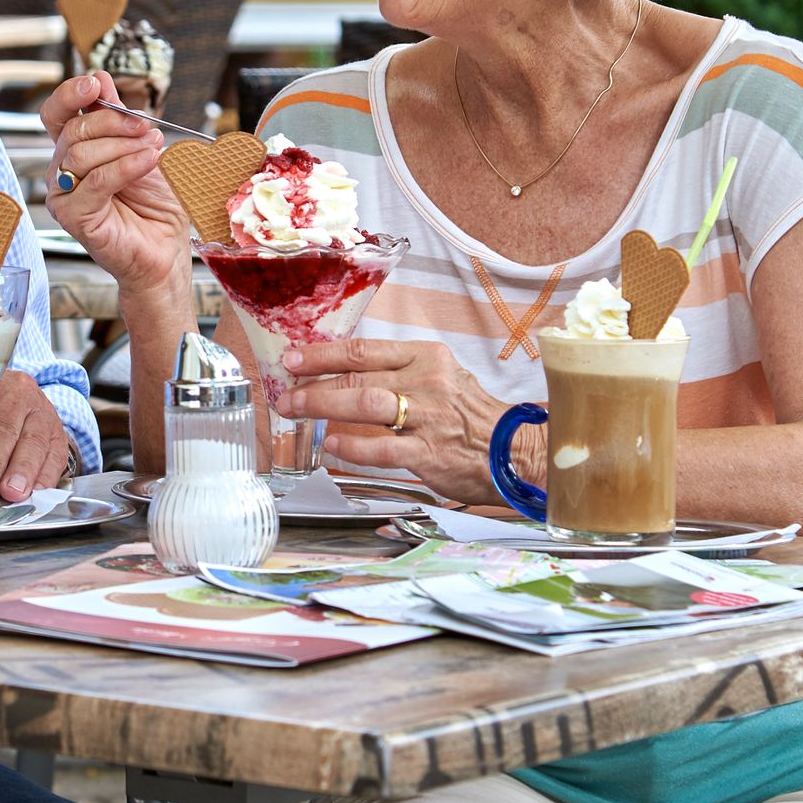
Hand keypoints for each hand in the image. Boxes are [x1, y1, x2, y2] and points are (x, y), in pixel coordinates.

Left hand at [0, 372, 71, 503]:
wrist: (17, 400)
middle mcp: (21, 395)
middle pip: (6, 429)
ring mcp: (44, 414)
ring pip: (34, 443)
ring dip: (22, 473)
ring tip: (12, 494)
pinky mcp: (58, 436)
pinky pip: (55, 457)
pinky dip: (45, 478)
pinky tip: (35, 493)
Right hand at [40, 72, 192, 304]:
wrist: (166, 249)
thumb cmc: (154, 204)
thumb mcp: (141, 149)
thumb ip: (118, 118)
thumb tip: (100, 80)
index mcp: (74, 151)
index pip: (56, 114)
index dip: (70, 94)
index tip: (96, 83)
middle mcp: (62, 171)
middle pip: (72, 130)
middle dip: (113, 122)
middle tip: (146, 126)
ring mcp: (64, 196)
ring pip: (81, 154)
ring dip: (123, 145)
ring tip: (154, 148)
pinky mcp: (74, 218)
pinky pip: (95, 181)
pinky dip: (125, 167)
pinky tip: (148, 161)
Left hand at [279, 338, 511, 506]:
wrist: (515, 451)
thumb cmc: (471, 416)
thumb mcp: (441, 377)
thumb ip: (399, 373)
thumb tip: (346, 372)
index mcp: (427, 357)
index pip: (365, 350)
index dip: (323, 353)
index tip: (293, 357)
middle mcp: (427, 381)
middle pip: (359, 374)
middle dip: (315, 382)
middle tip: (286, 392)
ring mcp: (428, 416)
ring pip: (366, 403)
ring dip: (325, 405)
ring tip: (298, 411)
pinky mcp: (430, 453)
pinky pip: (383, 448)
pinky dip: (354, 446)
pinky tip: (332, 445)